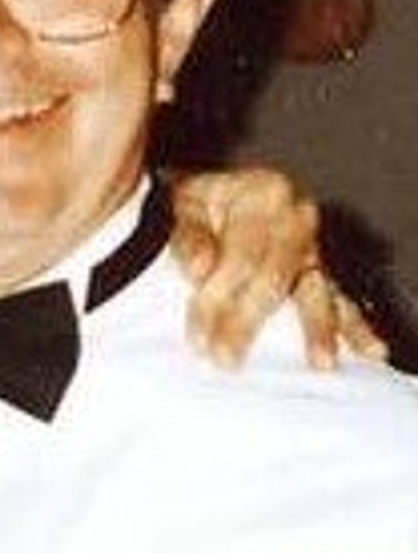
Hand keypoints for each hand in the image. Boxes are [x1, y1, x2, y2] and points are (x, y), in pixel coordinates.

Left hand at [169, 167, 387, 369]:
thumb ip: (188, 236)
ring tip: (318, 360)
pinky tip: (369, 350)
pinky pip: (341, 300)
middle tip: (226, 357)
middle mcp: (297, 216)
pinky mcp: (322, 273)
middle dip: (250, 320)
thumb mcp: (183, 208)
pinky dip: (353, 326)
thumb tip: (200, 267)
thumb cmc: (196, 204)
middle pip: (277, 275)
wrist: (210, 197)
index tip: (198, 334)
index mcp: (264, 192)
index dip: (219, 295)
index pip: (242, 252)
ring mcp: (313, 246)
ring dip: (317, 327)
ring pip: (317, 289)